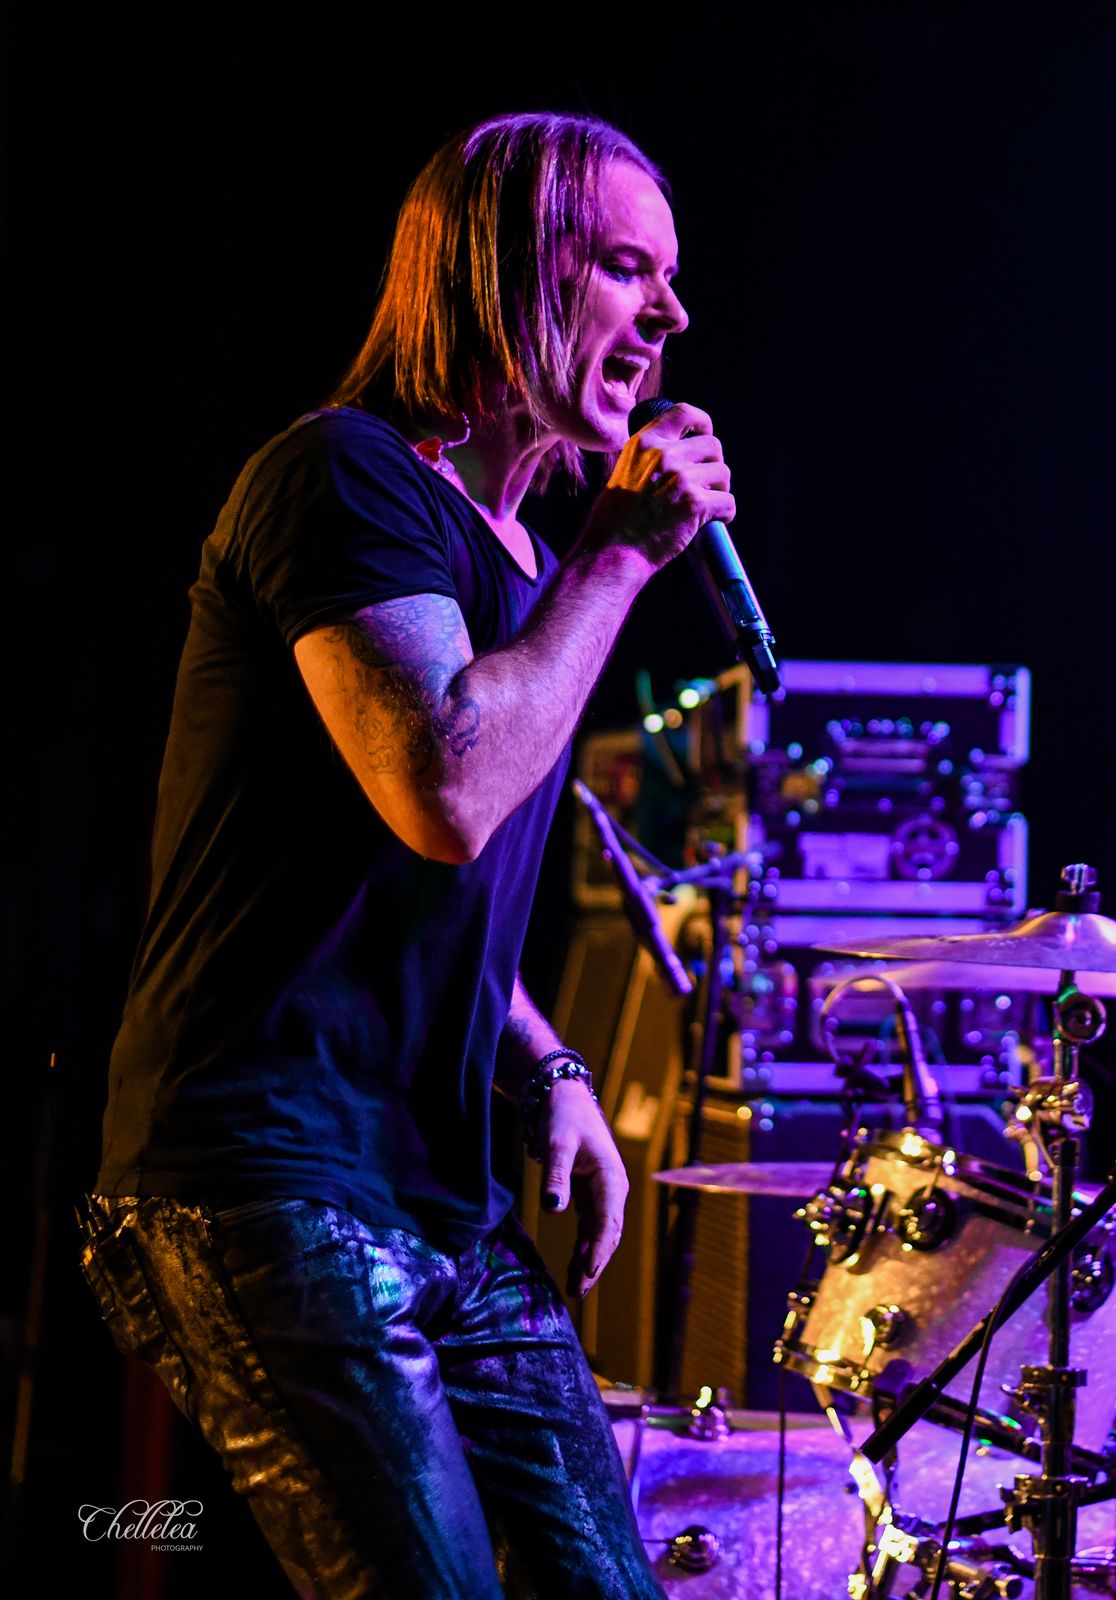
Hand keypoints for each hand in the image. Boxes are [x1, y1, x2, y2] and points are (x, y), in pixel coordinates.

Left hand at [539, 1078, 629, 1297]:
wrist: (564, 1096)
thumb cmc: (562, 1117)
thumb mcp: (557, 1144)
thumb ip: (555, 1177)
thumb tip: (553, 1210)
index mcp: (611, 1177)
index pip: (607, 1221)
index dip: (598, 1248)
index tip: (587, 1271)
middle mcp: (613, 1188)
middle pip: (607, 1233)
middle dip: (595, 1263)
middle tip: (579, 1292)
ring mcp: (604, 1192)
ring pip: (600, 1233)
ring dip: (590, 1259)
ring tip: (577, 1289)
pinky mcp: (592, 1192)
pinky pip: (591, 1226)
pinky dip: (584, 1246)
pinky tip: (576, 1266)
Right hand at [583, 402, 734, 572]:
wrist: (612, 552)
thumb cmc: (615, 520)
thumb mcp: (625, 471)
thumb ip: (652, 457)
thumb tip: (684, 452)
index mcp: (645, 443)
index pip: (684, 412)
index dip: (702, 422)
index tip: (704, 434)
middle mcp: (664, 455)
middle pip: (712, 445)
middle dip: (713, 465)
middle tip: (705, 485)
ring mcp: (681, 478)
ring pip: (723, 473)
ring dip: (719, 490)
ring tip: (704, 507)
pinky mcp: (695, 504)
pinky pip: (728, 502)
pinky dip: (725, 513)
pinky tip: (713, 521)